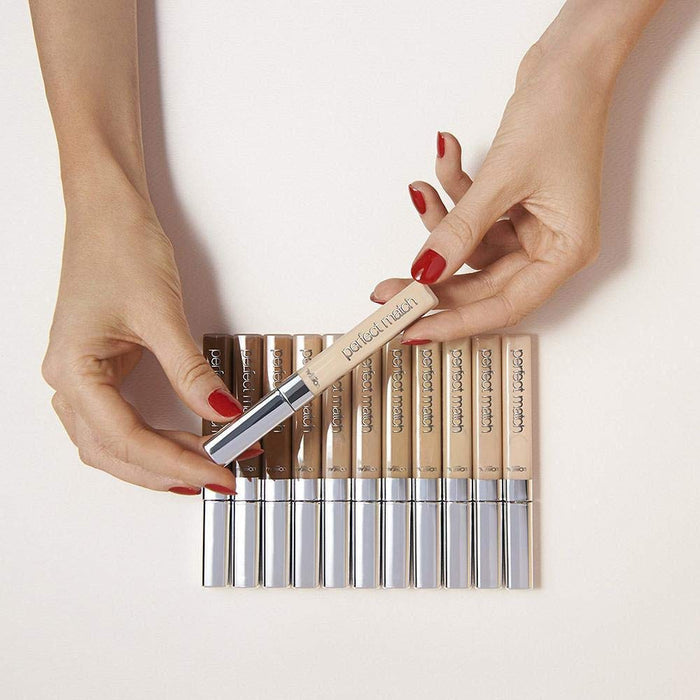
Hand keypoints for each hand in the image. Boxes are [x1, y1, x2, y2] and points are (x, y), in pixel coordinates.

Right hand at [42, 185, 256, 493]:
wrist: (107, 211)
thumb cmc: (119, 247)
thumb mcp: (160, 312)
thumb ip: (190, 371)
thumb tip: (223, 413)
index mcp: (73, 370)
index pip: (126, 437)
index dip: (176, 462)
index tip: (218, 471)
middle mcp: (69, 381)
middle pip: (115, 452)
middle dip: (168, 471)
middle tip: (219, 475)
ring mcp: (82, 378)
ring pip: (113, 445)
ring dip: (158, 462)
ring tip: (204, 467)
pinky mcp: (100, 370)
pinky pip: (120, 423)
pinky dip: (151, 441)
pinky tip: (179, 446)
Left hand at [372, 38, 612, 340]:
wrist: (570, 61)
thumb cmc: (562, 111)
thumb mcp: (503, 178)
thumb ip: (461, 230)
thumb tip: (424, 271)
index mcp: (564, 251)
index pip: (504, 305)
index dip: (456, 321)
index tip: (413, 330)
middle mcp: (549, 245)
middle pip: (480, 281)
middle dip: (432, 276)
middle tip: (388, 286)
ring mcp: (530, 225)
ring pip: (470, 245)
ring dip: (440, 219)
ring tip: (420, 189)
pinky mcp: (512, 204)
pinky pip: (471, 215)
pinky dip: (452, 193)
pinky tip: (444, 157)